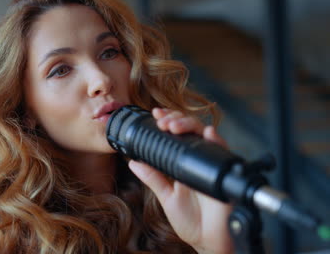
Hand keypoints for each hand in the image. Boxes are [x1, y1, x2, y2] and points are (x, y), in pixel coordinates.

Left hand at [128, 108, 232, 253]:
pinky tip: (207, 133)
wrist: (207, 241)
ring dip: (189, 125)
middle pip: (190, 129)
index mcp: (182, 163)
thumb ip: (152, 178)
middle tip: (162, 120)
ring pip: (204, 134)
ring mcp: (210, 164)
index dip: (167, 121)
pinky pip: (222, 152)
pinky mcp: (223, 172)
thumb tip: (133, 162)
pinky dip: (215, 140)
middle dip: (175, 119)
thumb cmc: (190, 220)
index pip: (176, 135)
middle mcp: (197, 159)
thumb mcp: (166, 197)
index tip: (155, 115)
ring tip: (173, 125)